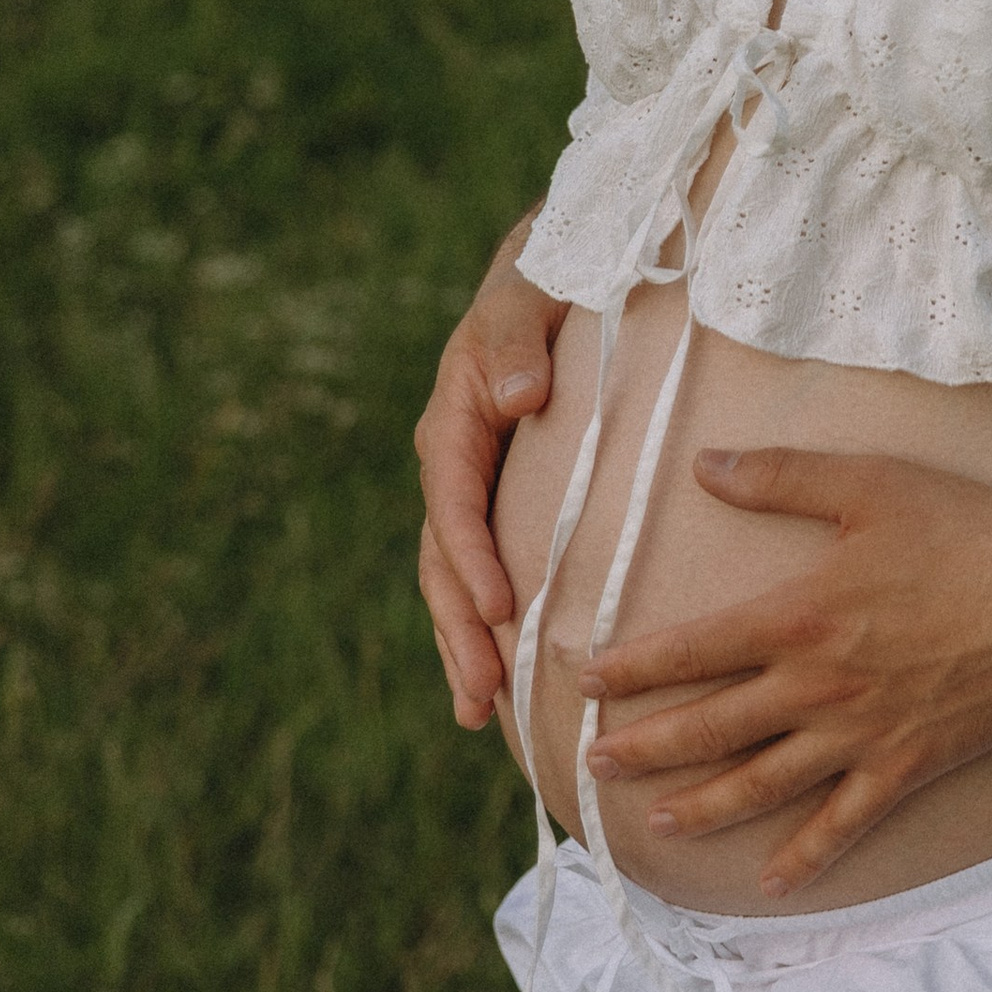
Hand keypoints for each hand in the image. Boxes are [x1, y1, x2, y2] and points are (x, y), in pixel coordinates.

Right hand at [413, 220, 564, 730]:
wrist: (548, 279)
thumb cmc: (543, 287)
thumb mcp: (527, 299)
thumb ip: (519, 342)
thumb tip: (523, 395)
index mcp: (454, 422)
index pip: (456, 502)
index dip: (472, 560)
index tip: (497, 609)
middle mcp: (450, 464)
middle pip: (443, 561)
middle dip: (458, 631)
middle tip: (480, 697)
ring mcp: (469, 490)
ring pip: (454, 580)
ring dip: (463, 645)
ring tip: (478, 713)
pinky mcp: (494, 506)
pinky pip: (480, 573)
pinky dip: (482, 627)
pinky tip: (499, 682)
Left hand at [578, 449, 991, 896]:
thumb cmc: (966, 532)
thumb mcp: (869, 484)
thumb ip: (780, 477)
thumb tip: (703, 465)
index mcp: (798, 617)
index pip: (692, 650)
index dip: (632, 668)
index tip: (586, 681)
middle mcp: (817, 686)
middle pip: (710, 727)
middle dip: (645, 747)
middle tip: (593, 764)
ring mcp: (860, 734)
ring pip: (761, 783)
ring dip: (701, 806)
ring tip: (653, 822)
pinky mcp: (906, 765)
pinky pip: (845, 821)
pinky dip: (807, 855)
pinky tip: (772, 880)